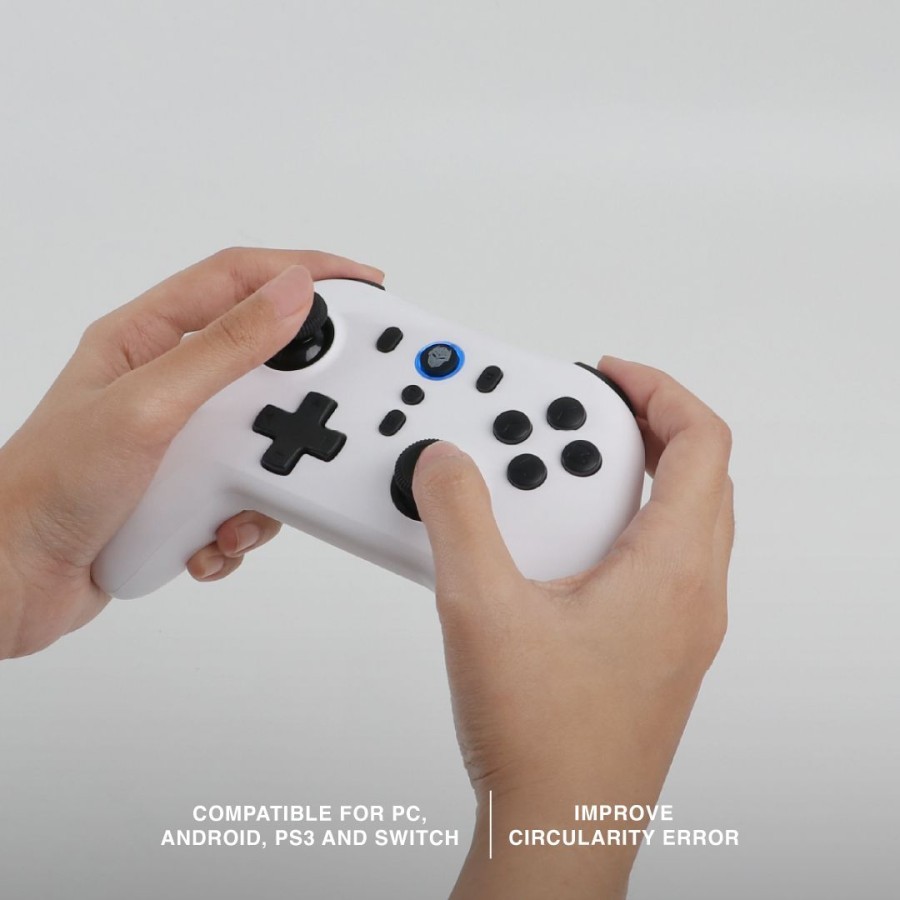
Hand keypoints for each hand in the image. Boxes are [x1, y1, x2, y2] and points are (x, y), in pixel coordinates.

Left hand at [0, 248, 382, 658]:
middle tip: (328, 410)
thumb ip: (225, 348)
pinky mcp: (187, 487)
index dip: (304, 269)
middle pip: (264, 363)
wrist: (15, 580)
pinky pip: (246, 493)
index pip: (238, 277)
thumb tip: (291, 295)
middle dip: (298, 398)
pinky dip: (240, 523)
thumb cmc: (48, 488)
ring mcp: (179, 438)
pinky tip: (207, 537)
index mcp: (146, 338)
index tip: (359, 282)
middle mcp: (167, 382)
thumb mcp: (149, 407)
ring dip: (265, 478)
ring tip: (235, 502)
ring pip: (262, 438)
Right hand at [412, 358, 732, 898]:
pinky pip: (646, 561)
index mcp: (672, 568)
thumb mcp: (481, 608)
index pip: (702, 441)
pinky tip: (543, 549)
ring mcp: (677, 625)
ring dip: (613, 481)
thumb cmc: (545, 740)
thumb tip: (444, 462)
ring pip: (668, 519)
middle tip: (567, 420)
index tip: (604, 373)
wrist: (559, 829)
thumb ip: (457, 518)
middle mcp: (690, 593)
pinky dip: (606, 530)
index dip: (657, 390)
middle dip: (629, 428)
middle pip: (690, 473)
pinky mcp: (652, 648)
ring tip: (543, 480)